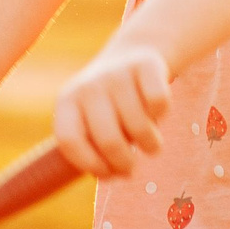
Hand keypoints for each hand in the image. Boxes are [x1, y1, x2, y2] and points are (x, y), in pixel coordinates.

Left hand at [53, 41, 170, 178]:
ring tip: (150, 144)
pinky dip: (162, 115)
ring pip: (139, 126)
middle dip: (125, 163)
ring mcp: (116, 73)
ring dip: (150, 144)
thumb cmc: (111, 105)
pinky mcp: (146, 64)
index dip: (90, 164)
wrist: (132, 54)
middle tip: (132, 168)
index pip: (70, 141)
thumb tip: (112, 173)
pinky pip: (159, 103)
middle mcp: (89, 86)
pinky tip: (156, 114)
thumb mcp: (92, 122)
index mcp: (67, 102)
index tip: (108, 174)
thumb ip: (96, 151)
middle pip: (109, 140)